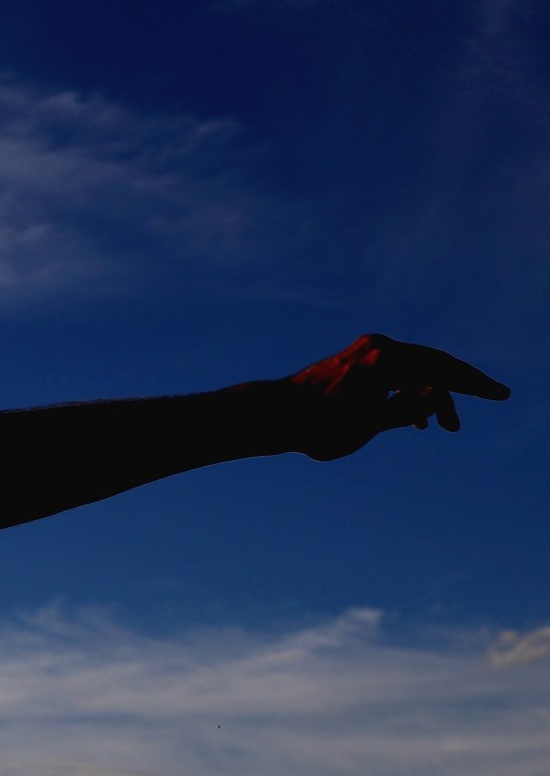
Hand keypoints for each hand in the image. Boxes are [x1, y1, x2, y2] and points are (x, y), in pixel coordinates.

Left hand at [282, 335, 508, 460]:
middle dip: (458, 389)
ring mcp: (365, 351)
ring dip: (432, 395)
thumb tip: (441, 391)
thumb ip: (407, 408)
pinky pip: (396, 371)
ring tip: (445, 426)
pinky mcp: (356, 359)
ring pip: (415, 369)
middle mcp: (376, 348)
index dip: (474, 384)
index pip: (442, 369)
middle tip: (486, 403)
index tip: (501, 394)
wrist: (273, 415)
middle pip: (432, 364)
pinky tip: (417, 419)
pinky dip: (411, 391)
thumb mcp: (369, 424)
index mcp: (383, 361)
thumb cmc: (318, 425)